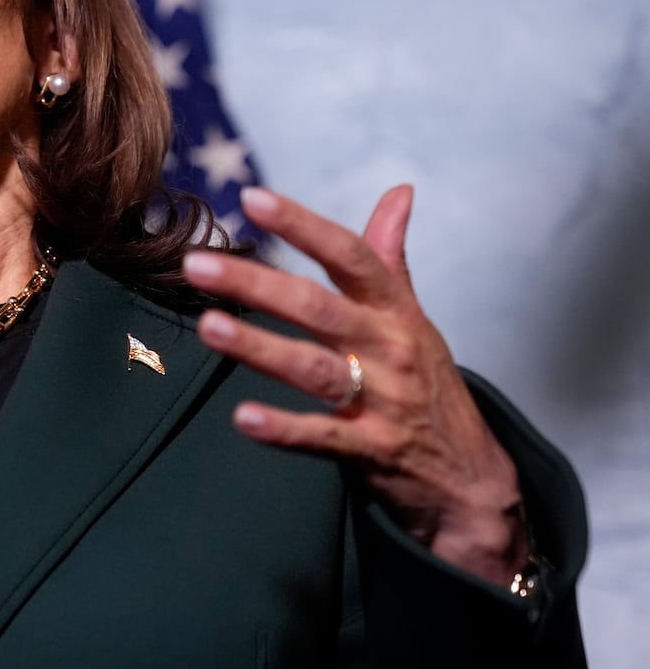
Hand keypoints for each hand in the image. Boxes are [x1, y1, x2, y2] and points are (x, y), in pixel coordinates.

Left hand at [182, 186, 528, 586]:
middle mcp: (389, 349)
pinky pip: (324, 436)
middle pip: (317, 308)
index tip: (253, 198)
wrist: (471, 478)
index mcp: (395, 310)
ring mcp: (383, 401)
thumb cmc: (429, 384)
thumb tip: (399, 191)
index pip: (350, 256)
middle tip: (196, 265)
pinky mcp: (373, 450)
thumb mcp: (414, 317)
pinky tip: (243, 417)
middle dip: (256, 284)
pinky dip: (284, 429)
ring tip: (208, 326)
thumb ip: (391, 257)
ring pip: (312, 369)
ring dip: (259, 348)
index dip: (303, 225)